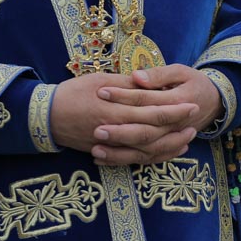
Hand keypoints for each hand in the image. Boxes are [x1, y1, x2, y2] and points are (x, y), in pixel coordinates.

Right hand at [50, 66, 210, 165]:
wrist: (45, 116)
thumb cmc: (72, 93)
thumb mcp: (100, 81)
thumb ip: (126, 85)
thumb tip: (148, 83)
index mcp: (117, 109)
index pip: (153, 112)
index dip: (175, 110)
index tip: (193, 105)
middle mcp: (116, 130)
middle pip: (154, 133)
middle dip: (177, 127)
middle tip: (196, 120)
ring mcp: (112, 146)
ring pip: (147, 151)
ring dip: (169, 145)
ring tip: (187, 138)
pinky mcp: (107, 153)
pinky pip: (134, 160)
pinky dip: (152, 158)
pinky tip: (166, 152)